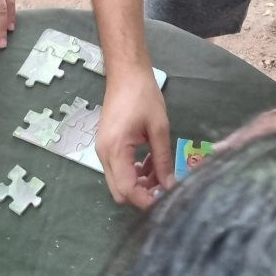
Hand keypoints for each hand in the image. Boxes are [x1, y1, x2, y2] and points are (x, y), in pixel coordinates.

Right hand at [96, 69, 174, 208]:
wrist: (126, 73)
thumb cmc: (143, 96)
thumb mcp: (159, 128)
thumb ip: (163, 159)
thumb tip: (171, 186)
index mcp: (115, 150)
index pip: (127, 190)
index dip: (146, 201)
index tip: (166, 202)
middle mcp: (104, 154)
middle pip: (120, 191)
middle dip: (142, 195)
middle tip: (165, 187)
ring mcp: (103, 150)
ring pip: (119, 181)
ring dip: (140, 183)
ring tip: (162, 171)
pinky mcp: (107, 145)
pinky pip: (119, 169)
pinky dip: (134, 172)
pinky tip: (151, 161)